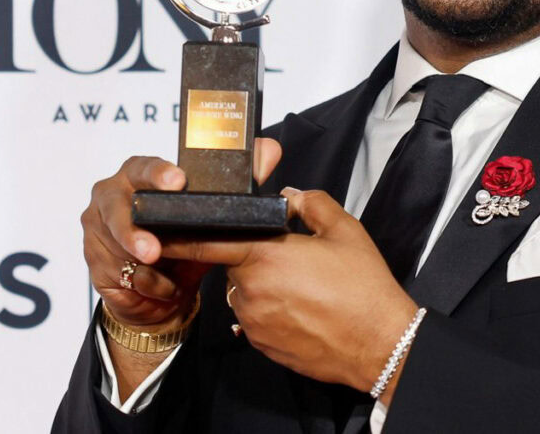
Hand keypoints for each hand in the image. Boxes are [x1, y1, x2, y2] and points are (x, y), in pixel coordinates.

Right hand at [81, 138, 281, 329]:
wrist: (163, 287)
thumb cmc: (188, 238)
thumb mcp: (215, 211)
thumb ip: (243, 178)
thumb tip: (269, 150)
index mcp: (139, 172)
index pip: (144, 166)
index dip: (158, 174)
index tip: (177, 182)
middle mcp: (111, 194)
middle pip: (115, 207)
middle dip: (134, 232)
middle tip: (154, 250)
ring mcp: (97, 227)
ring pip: (116, 247)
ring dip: (146, 268)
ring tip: (171, 278)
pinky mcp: (92, 259)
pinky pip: (118, 274)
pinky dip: (144, 284)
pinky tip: (161, 287)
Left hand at [162, 189, 418, 399]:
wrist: (378, 343)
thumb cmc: (363, 286)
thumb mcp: (344, 229)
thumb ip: (311, 203)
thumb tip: (291, 195)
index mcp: (264, 256)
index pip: (207, 241)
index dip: (183, 235)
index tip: (161, 229)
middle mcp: (250, 291)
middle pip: (233, 264)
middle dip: (253, 256)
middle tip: (291, 256)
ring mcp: (253, 322)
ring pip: (244, 292)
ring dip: (262, 284)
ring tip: (303, 286)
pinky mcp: (261, 345)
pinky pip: (254, 317)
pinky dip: (270, 309)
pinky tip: (302, 307)